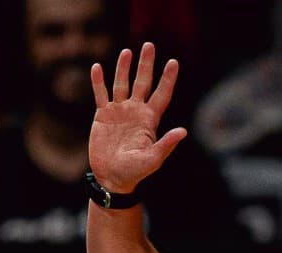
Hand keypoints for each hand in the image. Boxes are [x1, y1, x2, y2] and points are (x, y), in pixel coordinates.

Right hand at [88, 41, 187, 194]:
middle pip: (142, 82)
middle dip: (146, 64)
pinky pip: (100, 94)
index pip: (161, 94)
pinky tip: (98, 67)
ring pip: (121, 84)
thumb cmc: (135, 172)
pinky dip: (98, 81)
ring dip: (124, 68)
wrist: (111, 178)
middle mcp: (136, 111)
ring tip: (127, 52)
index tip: (173, 62)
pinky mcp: (102, 116)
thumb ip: (166, 144)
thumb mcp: (153, 159)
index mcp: (150, 120)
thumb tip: (183, 131)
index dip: (168, 79)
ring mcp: (119, 111)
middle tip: (150, 45)